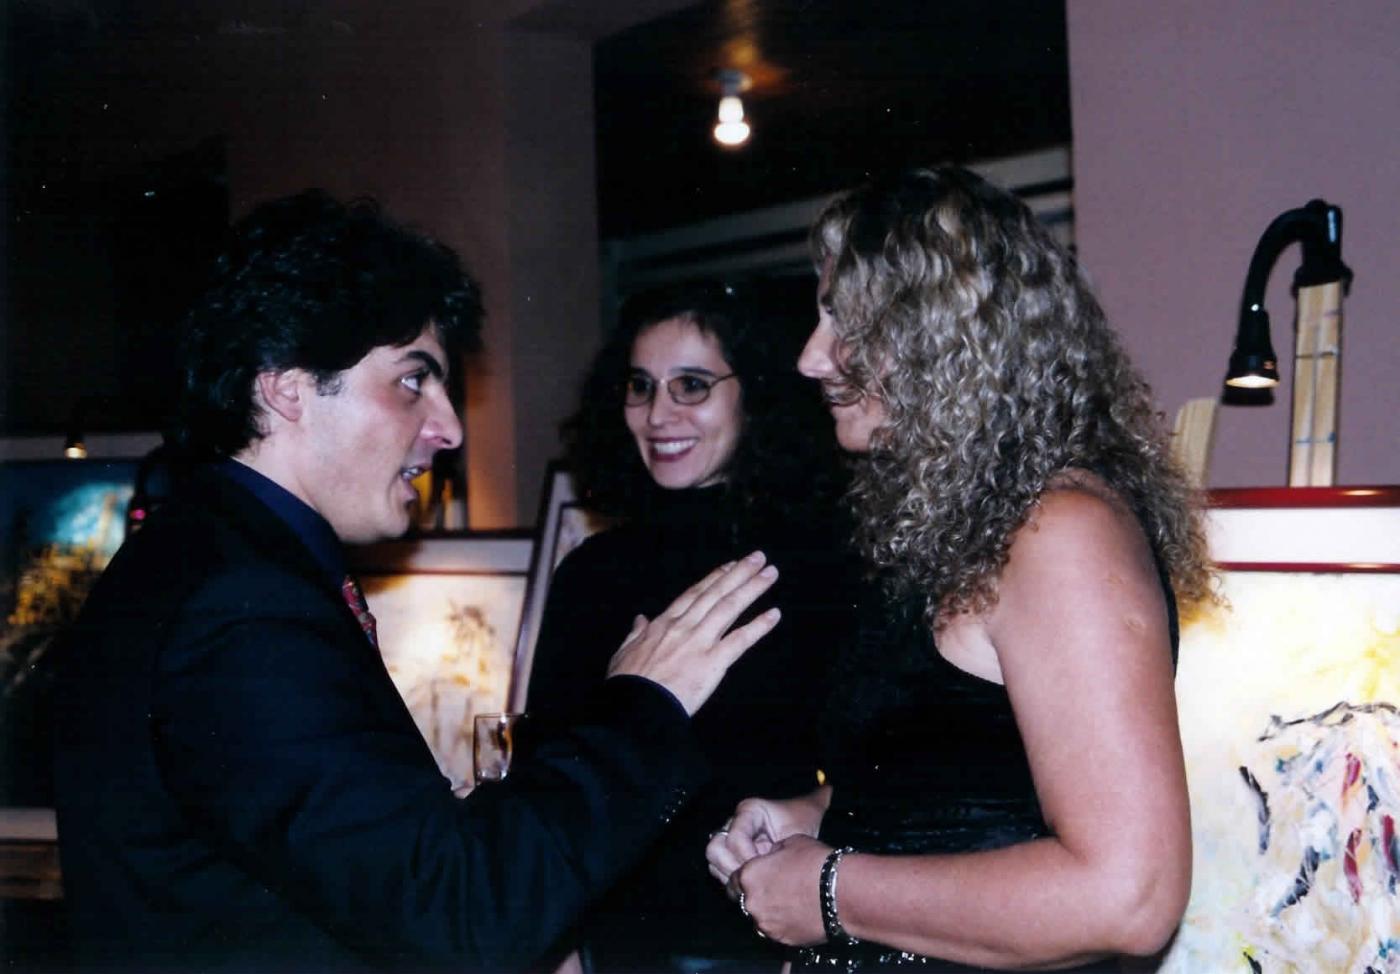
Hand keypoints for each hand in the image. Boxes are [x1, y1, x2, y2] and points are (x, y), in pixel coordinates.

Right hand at [607, 552, 779, 715]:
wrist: (635, 706)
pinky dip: (759, 626)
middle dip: (739, 573)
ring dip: (752, 588)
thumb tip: (640, 618)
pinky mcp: (713, 662)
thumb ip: (635, 633)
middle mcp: (684, 627)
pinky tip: (774, 614)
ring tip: (770, 573)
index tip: (730, 565)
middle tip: (758, 557)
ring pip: (729, 607)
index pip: (694, 594)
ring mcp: (700, 642)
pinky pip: (740, 640)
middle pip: (716, 593)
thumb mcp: (624, 652)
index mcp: (664, 624)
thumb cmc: (627, 684)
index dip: (714, 578)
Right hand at [707, 787, 830, 886]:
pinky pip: (719, 871)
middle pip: (715, 849)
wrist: (804, 836)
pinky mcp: (730, 857)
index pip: (734, 839)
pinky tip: (753, 885)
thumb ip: (818, 799)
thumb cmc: (806, 822)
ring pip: (713, 861)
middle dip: (733, 868)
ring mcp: (729, 841)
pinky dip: (732, 881)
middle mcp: (734, 824)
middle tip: (755, 879)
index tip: (767, 867)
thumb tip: (829, 788)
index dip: (747, 857)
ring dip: (730, 876)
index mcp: (749, 811)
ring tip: (754, 884)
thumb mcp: (811, 812)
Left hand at [729, 834, 829, 945]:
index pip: (734, 878)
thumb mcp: (790, 843)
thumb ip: (772, 852)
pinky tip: (797, 912)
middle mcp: (752, 902)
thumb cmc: (817, 863)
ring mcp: (765, 923)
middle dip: (755, 893)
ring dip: (769, 909)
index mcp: (749, 875)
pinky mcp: (781, 938)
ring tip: (789, 900)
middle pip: (745, 899)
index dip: (746, 875)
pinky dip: (782, 922)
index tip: (757, 874)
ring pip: (760, 916)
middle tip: (773, 887)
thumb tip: (770, 856)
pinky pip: (776, 929)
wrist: (842, 892)